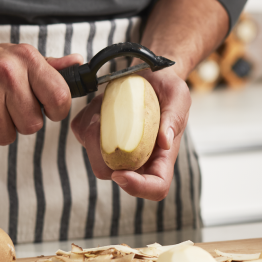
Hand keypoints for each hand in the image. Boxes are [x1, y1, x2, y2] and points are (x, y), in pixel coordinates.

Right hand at [0, 43, 81, 147]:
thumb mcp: (18, 58)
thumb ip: (51, 66)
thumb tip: (79, 63)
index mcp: (25, 59)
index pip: (60, 97)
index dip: (55, 110)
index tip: (44, 108)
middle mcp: (6, 74)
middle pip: (33, 125)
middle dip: (21, 121)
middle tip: (4, 105)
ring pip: (9, 136)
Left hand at [71, 65, 190, 200]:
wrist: (151, 74)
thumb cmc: (168, 87)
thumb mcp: (178, 97)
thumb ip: (174, 118)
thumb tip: (164, 142)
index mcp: (161, 156)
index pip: (156, 187)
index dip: (138, 187)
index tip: (121, 174)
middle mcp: (137, 157)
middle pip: (113, 175)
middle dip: (100, 155)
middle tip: (101, 124)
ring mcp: (116, 148)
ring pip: (93, 156)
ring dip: (93, 131)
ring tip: (105, 106)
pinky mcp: (98, 135)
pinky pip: (82, 134)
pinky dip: (86, 118)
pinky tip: (100, 104)